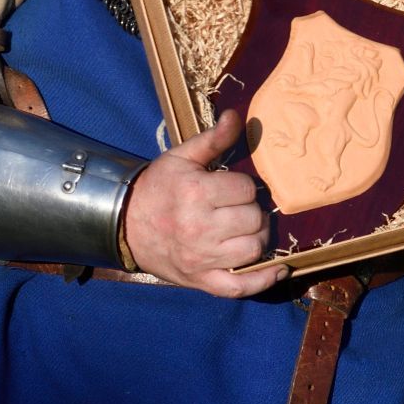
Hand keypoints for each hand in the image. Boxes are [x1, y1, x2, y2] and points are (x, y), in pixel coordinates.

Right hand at [123, 109, 284, 297]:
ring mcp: (202, 258)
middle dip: (250, 210)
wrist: (125, 225)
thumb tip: (236, 116)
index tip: (229, 188)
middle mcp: (200, 227)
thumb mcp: (181, 158)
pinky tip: (279, 269)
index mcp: (196, 193)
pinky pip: (241, 287)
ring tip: (246, 229)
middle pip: (254, 219)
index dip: (242, 186)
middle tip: (237, 208)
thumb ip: (212, 139)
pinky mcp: (202, 281)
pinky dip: (263, 280)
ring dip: (257, 237)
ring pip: (254, 249)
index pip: (246, 189)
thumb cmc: (157, 188)